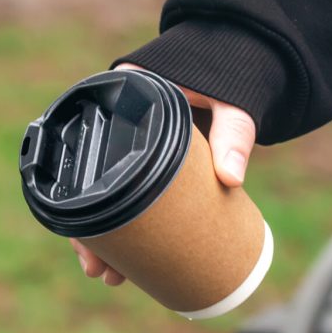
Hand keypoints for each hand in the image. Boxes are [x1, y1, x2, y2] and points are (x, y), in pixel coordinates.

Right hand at [71, 63, 255, 286]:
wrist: (246, 56)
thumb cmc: (232, 76)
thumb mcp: (231, 105)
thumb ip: (233, 135)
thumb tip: (232, 179)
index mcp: (125, 97)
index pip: (88, 154)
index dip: (84, 203)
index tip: (90, 243)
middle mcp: (120, 121)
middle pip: (93, 182)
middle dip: (93, 234)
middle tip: (101, 272)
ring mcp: (133, 142)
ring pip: (108, 193)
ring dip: (107, 236)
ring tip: (113, 276)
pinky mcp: (150, 157)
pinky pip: (129, 191)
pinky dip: (128, 222)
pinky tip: (126, 255)